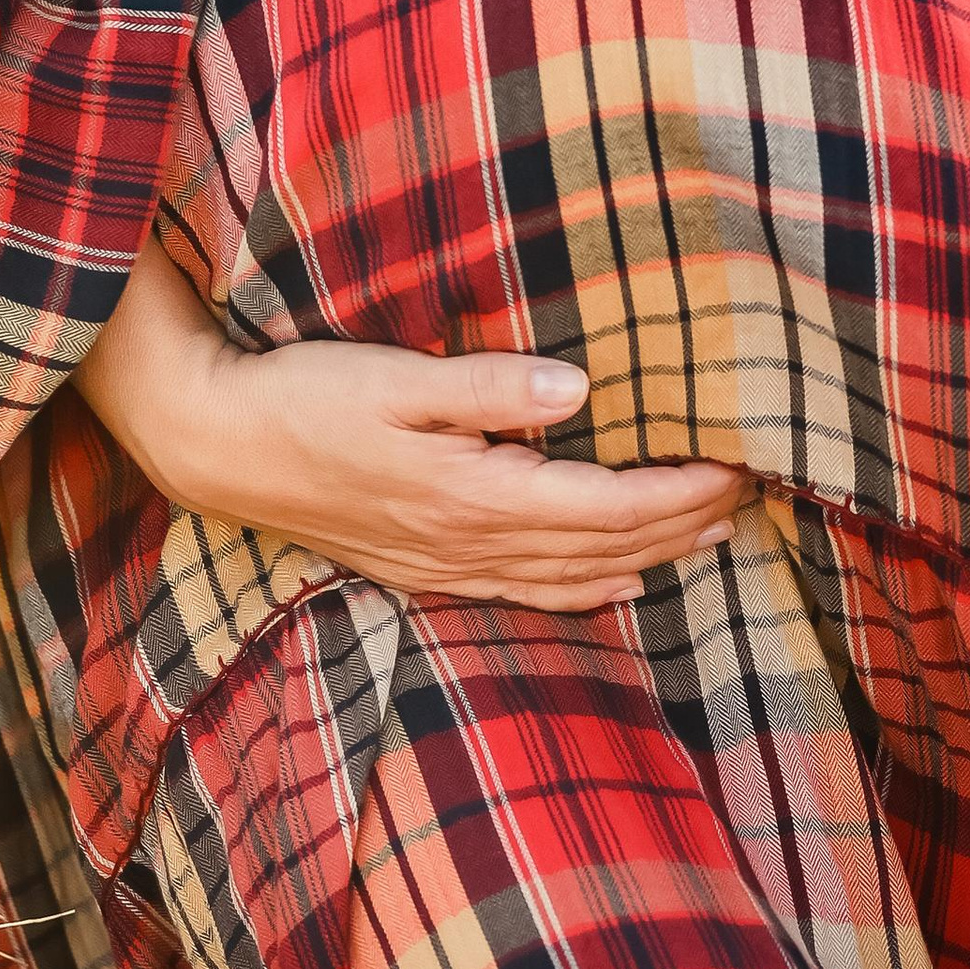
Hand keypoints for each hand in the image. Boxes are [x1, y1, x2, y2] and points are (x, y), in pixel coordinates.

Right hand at [77, 238, 748, 608]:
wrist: (218, 446)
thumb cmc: (305, 396)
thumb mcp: (395, 376)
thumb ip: (489, 388)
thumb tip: (581, 392)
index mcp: (472, 492)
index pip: (606, 507)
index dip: (678, 494)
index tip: (737, 468)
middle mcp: (466, 542)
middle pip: (602, 549)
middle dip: (682, 527)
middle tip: (751, 499)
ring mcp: (443, 563)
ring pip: (568, 578)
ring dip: (646, 560)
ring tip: (708, 538)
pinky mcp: (420, 566)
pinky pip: (524, 591)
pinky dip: (584, 588)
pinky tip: (612, 580)